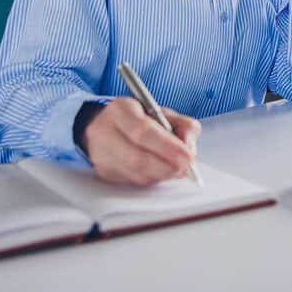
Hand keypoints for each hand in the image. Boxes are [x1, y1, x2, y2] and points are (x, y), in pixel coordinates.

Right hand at [80, 98, 201, 185]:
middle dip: (167, 166)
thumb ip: (183, 125)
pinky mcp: (104, 173)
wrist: (106, 128)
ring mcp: (101, 155)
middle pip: (137, 158)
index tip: (187, 156)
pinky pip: (133, 181)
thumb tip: (189, 147)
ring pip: (137, 174)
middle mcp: (105, 132)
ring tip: (176, 168)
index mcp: (121, 110)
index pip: (142, 131)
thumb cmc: (138, 119)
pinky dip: (152, 179)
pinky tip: (159, 170)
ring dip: (162, 174)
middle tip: (185, 168)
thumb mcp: (163, 113)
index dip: (167, 147)